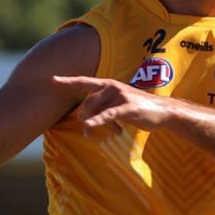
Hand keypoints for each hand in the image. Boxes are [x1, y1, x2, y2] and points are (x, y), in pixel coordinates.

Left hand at [51, 75, 171, 135]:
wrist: (162, 111)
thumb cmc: (138, 109)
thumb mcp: (118, 105)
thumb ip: (102, 108)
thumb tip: (86, 123)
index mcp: (109, 85)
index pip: (85, 81)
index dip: (68, 81)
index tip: (52, 79)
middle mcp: (112, 87)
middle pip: (87, 103)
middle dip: (83, 118)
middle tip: (87, 132)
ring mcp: (120, 96)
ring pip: (95, 111)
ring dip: (90, 125)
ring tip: (92, 135)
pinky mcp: (127, 108)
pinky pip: (108, 115)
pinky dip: (97, 121)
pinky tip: (89, 126)